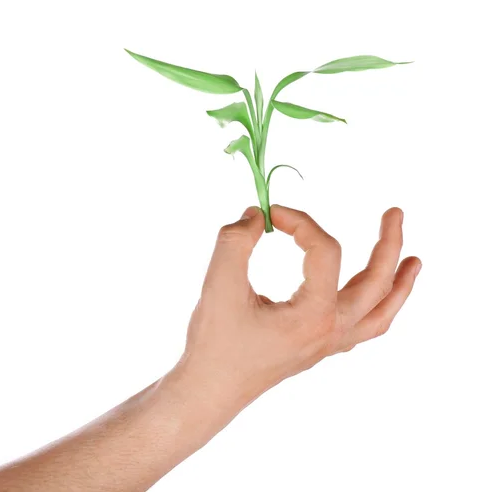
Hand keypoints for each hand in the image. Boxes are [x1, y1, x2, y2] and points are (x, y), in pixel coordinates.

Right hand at [176, 204, 420, 410]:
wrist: (209, 391)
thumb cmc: (214, 344)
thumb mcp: (219, 284)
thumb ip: (235, 241)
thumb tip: (254, 215)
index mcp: (313, 314)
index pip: (324, 251)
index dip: (299, 222)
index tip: (269, 213)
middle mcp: (330, 331)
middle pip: (377, 283)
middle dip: (390, 244)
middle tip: (395, 213)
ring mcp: (327, 344)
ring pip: (379, 313)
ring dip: (399, 284)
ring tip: (415, 261)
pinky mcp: (316, 350)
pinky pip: (362, 329)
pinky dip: (377, 309)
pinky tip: (371, 298)